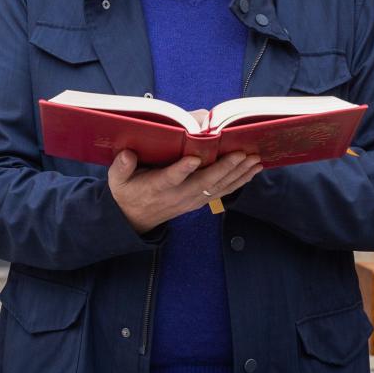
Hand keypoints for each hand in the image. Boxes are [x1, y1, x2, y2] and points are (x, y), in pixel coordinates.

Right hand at [107, 149, 262, 234]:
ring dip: (238, 174)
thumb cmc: (128, 191)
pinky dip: (239, 181)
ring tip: (255, 160)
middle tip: (242, 153)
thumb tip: (127, 154)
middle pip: (204, 182)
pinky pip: (223, 191)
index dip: (182, 169)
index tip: (195, 158)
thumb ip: (121, 167)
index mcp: (156, 186)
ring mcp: (192, 199)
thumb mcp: (117, 180)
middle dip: (225, 168)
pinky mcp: (200, 200)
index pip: (171, 178)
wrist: (136, 219)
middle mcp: (178, 195)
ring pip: (218, 187)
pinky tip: (253, 170)